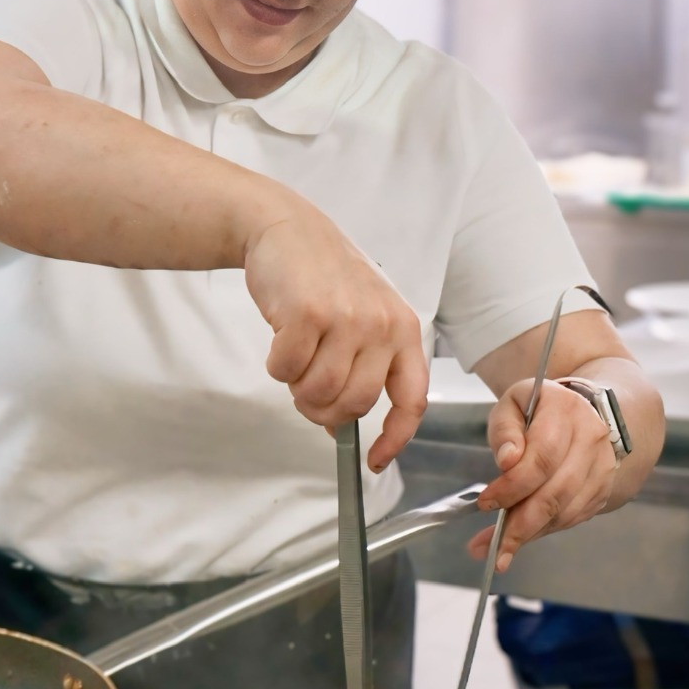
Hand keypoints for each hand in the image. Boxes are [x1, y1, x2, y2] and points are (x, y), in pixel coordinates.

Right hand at [243, 206, 427, 470]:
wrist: (285, 228)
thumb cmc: (322, 277)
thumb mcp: (360, 317)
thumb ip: (362, 368)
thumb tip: (342, 429)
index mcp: (402, 330)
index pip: (412, 399)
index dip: (395, 438)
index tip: (375, 460)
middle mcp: (380, 325)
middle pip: (354, 404)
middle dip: (323, 410)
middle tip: (307, 392)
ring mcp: (346, 318)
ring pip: (318, 393)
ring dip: (297, 388)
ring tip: (295, 359)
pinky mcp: (307, 314)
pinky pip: (286, 370)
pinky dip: (276, 366)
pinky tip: (280, 340)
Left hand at [466, 379, 615, 570]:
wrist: (584, 412)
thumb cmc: (539, 410)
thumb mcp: (513, 405)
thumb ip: (505, 430)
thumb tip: (507, 461)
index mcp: (565, 411)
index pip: (542, 457)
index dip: (513, 486)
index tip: (486, 502)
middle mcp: (591, 439)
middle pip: (557, 491)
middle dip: (522, 523)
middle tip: (494, 547)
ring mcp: (602, 466)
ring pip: (566, 510)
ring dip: (532, 534)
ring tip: (501, 553)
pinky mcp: (603, 488)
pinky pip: (574, 517)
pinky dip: (546, 531)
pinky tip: (524, 537)